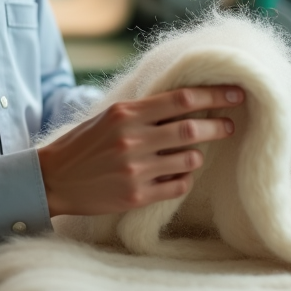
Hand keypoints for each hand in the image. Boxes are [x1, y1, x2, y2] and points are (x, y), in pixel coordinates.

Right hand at [37, 86, 244, 216]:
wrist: (53, 179)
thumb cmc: (85, 143)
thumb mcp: (111, 116)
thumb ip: (145, 109)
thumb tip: (188, 101)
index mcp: (127, 113)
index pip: (182, 99)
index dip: (215, 95)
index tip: (237, 94)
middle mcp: (133, 139)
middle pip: (192, 130)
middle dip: (218, 126)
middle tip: (230, 125)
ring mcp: (136, 170)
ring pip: (189, 160)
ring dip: (197, 155)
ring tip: (193, 153)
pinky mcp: (136, 196)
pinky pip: (178, 185)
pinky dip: (184, 178)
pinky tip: (177, 174)